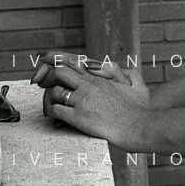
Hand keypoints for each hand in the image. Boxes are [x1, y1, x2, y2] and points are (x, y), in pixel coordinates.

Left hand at [31, 61, 151, 150]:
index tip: (46, 59)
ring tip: (48, 106)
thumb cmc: (141, 109)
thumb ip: (130, 75)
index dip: (56, 59)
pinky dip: (51, 114)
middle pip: (58, 72)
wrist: (141, 126)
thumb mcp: (138, 85)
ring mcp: (83, 100)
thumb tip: (127, 72)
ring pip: (54, 91)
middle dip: (47, 77)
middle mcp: (89, 84)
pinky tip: (55, 119)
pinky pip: (56, 111)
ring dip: (48, 99)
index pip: (73, 60)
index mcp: (100, 77)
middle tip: (43, 85)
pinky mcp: (79, 117)